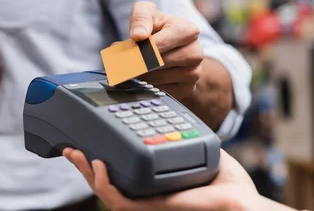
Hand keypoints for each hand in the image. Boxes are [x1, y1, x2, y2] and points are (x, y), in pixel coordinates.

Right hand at [63, 148, 277, 210]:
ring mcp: (149, 204)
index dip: (94, 162)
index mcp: (151, 184)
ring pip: (107, 193)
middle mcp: (146, 196)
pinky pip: (122, 201)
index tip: (82, 144)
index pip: (116, 174)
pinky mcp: (155, 207)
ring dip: (87, 175)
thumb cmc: (226, 183)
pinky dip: (106, 185)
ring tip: (78, 155)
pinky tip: (99, 166)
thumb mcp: (192, 148)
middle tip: (68, 149)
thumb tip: (161, 111)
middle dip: (82, 167)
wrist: (245, 203)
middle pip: (104, 183)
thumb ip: (176, 133)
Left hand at [126, 1, 202, 99]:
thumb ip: (141, 18)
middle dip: (136, 64)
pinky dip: (147, 86)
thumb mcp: (146, 12)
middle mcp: (195, 53)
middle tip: (119, 64)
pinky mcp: (187, 89)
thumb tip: (138, 35)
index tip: (122, 53)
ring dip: (139, 76)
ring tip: (128, 69)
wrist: (171, 43)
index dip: (139, 50)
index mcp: (188, 30)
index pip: (159, 44)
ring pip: (158, 79)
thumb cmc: (157, 26)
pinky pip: (162, 92)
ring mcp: (194, 73)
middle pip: (158, 64)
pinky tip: (140, 78)